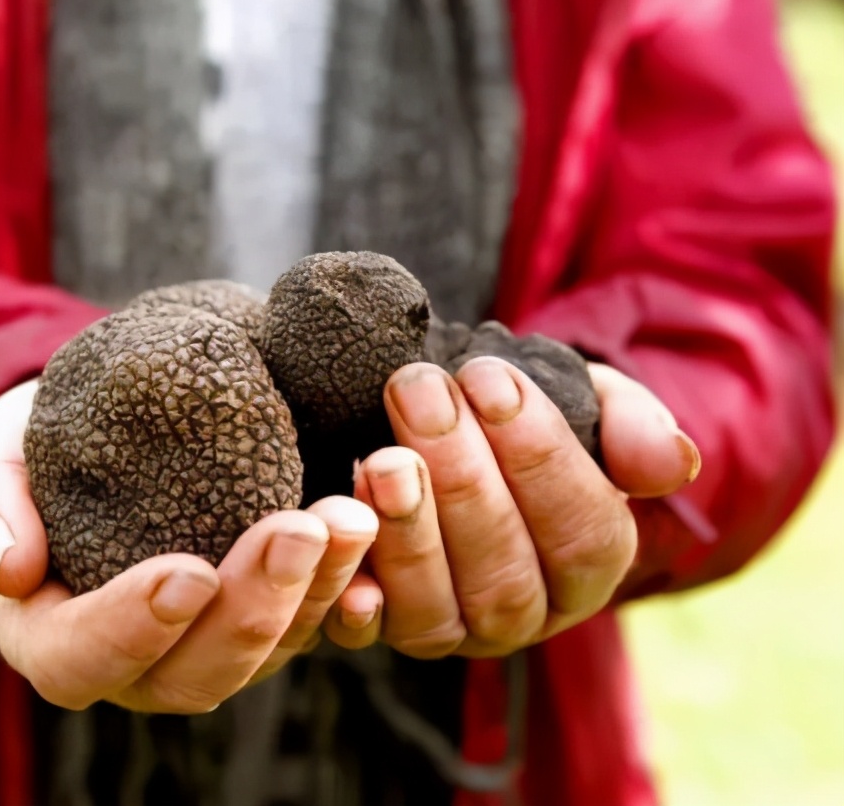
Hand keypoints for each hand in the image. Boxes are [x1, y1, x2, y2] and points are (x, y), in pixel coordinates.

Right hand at [0, 379, 377, 712]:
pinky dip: (347, 581)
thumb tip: (10, 569)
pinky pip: (312, 620)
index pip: (80, 659)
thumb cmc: (38, 448)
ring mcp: (205, 646)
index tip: (185, 572)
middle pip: (193, 672)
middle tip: (302, 527)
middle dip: (252, 607)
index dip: (132, 629)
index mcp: (53, 636)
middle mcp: (135, 663)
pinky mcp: (264, 619)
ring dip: (316, 591)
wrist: (103, 432)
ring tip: (354, 515)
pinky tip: (376, 532)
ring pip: (267, 652)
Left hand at [324, 359, 699, 657]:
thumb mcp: (584, 400)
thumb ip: (630, 426)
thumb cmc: (514, 411)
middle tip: (422, 394)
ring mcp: (448, 629)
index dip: (538, 455)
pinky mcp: (379, 629)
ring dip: (408, 532)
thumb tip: (672, 464)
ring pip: (437, 607)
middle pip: (505, 570)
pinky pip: (365, 635)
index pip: (583, 531)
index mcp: (588, 565)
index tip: (489, 379)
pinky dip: (354, 602)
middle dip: (462, 478)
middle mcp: (523, 614)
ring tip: (382, 457)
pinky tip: (343, 550)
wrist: (439, 419)